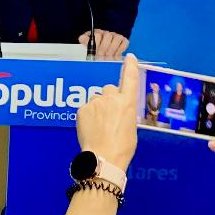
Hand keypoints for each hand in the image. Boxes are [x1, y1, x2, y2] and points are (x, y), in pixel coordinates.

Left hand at [76, 53, 139, 169]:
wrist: (104, 158)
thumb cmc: (122, 147)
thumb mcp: (131, 128)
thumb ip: (125, 113)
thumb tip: (119, 112)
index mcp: (128, 103)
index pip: (130, 79)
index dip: (130, 66)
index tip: (130, 57)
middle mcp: (112, 99)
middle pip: (109, 89)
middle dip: (109, 98)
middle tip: (109, 116)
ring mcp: (96, 103)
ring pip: (96, 100)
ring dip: (97, 108)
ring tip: (99, 126)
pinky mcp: (83, 109)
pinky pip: (86, 108)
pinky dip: (87, 116)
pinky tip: (91, 129)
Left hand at [79, 29, 128, 58]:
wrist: (106, 48)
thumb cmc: (95, 47)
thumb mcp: (87, 42)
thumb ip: (84, 40)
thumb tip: (82, 39)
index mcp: (97, 33)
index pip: (97, 35)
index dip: (96, 43)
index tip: (95, 52)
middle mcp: (107, 33)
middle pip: (107, 36)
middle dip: (104, 47)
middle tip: (101, 55)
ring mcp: (116, 36)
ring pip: (116, 39)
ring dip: (112, 49)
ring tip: (108, 57)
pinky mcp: (123, 40)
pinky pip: (124, 43)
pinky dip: (120, 49)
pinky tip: (116, 55)